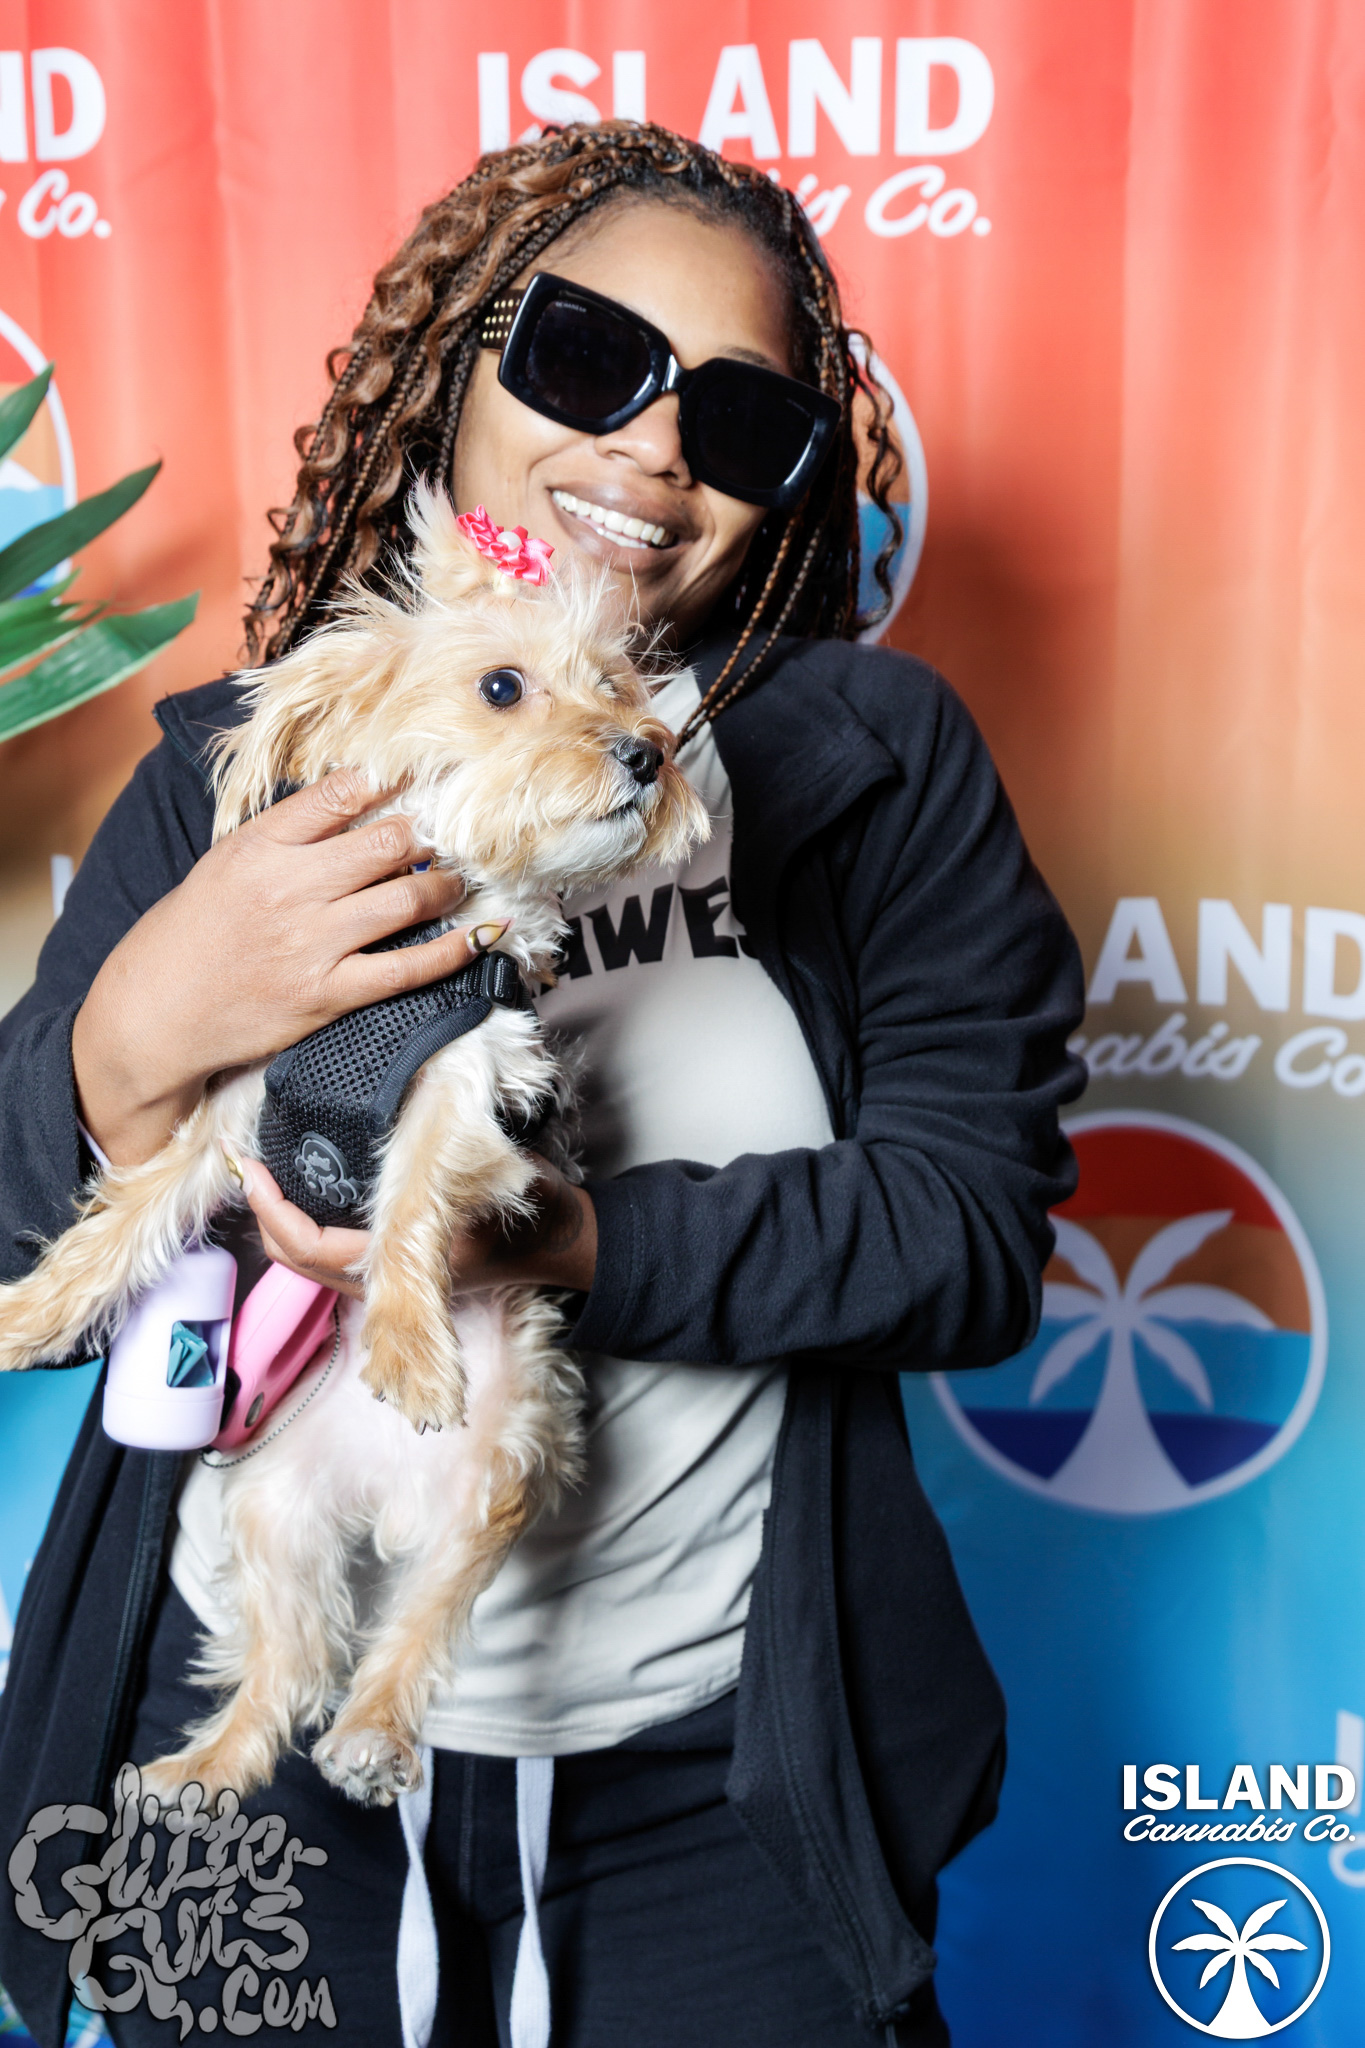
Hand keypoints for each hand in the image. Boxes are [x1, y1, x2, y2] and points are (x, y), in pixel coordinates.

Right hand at [73, 770, 489, 1164]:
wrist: (155, 1012)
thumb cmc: (191, 934)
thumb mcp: (225, 864)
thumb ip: (285, 835)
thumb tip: (355, 800)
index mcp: (258, 847)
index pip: (338, 795)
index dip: (389, 782)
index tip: (420, 777)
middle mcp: (288, 889)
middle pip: (385, 844)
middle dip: (426, 836)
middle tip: (446, 836)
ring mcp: (311, 943)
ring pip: (405, 899)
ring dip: (445, 885)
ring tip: (458, 880)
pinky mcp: (327, 993)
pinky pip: (406, 968)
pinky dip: (451, 950)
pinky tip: (480, 933)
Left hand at [237, 1155, 598, 1299]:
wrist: (565, 1243)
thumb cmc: (535, 1211)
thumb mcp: (487, 1176)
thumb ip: (439, 1155)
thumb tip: (396, 1106)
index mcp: (406, 1266)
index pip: (311, 1247)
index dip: (272, 1208)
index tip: (253, 1166)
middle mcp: (391, 1283)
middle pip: (296, 1261)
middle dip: (261, 1214)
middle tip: (243, 1162)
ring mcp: (393, 1280)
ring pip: (308, 1262)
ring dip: (278, 1220)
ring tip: (262, 1173)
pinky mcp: (397, 1269)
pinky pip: (329, 1254)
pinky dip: (302, 1226)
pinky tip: (299, 1188)